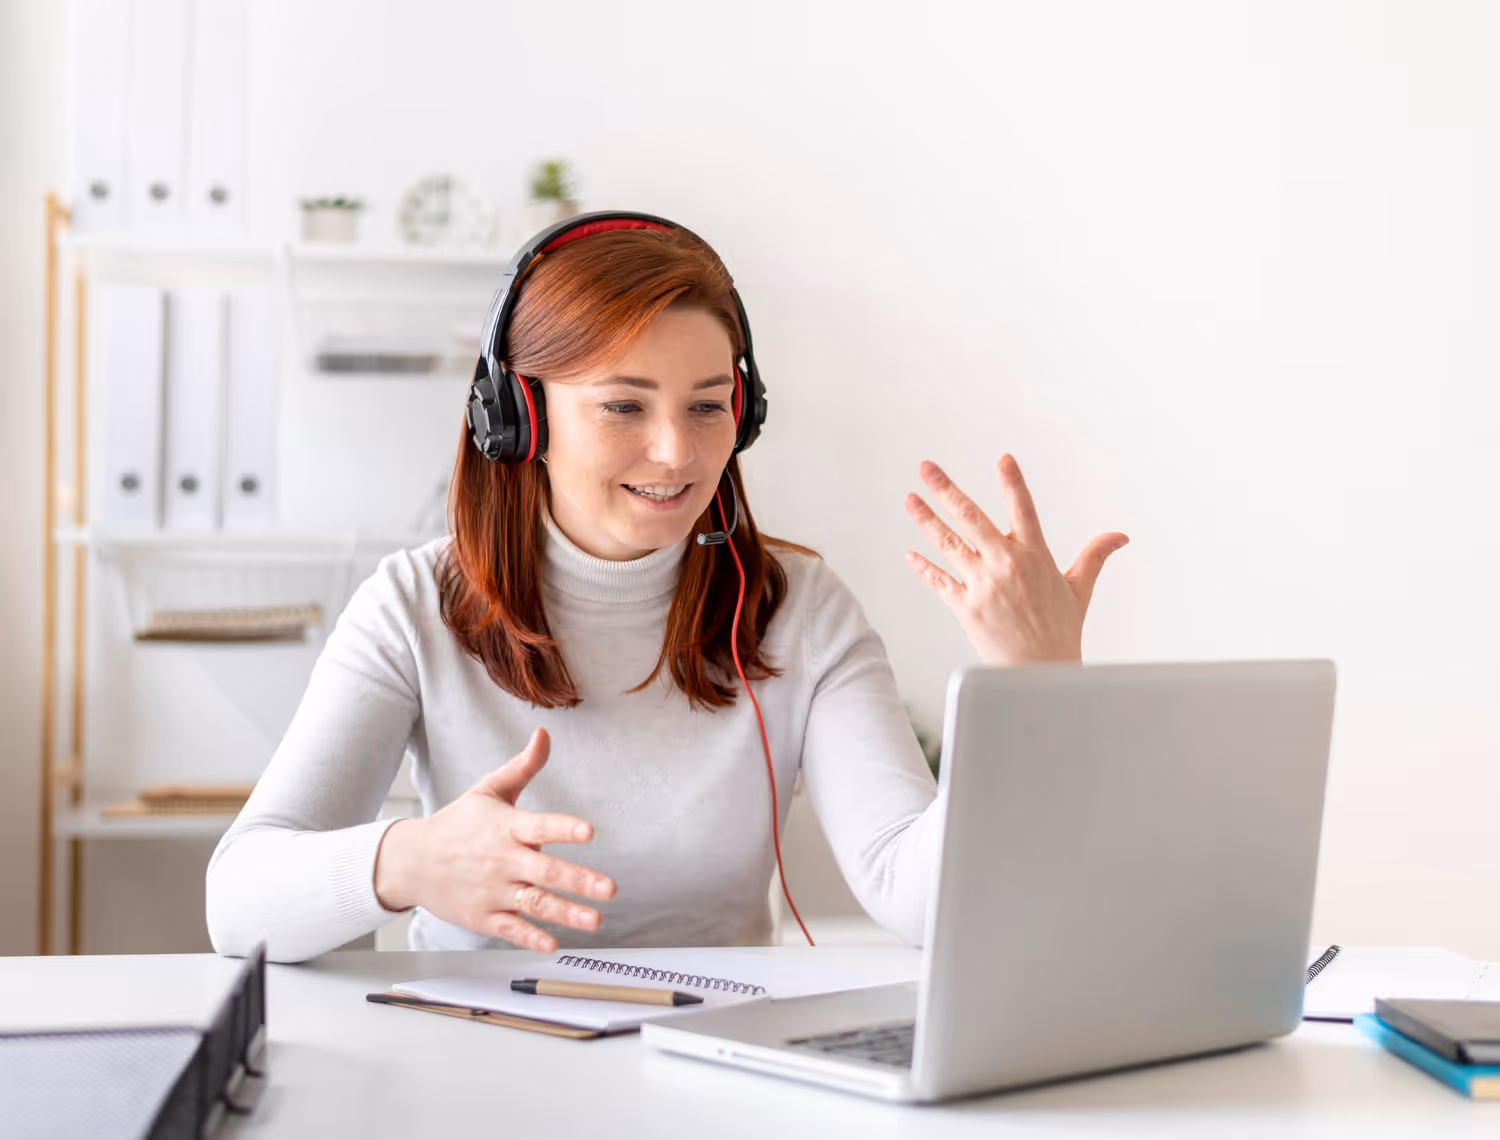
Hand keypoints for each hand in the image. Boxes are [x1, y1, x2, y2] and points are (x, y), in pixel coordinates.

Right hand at [373, 727, 615, 951]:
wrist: (412, 861)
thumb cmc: (458, 823)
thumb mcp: (488, 790)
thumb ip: (523, 766)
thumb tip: (544, 733)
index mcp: (506, 827)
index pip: (539, 826)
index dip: (564, 829)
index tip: (589, 832)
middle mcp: (501, 860)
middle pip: (544, 871)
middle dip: (580, 880)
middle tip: (610, 888)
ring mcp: (492, 891)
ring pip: (534, 903)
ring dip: (566, 913)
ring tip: (596, 920)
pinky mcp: (483, 917)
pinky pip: (511, 929)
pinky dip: (530, 938)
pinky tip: (553, 944)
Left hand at [904, 454, 1127, 664]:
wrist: (1039, 673)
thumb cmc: (1060, 632)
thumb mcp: (1079, 589)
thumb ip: (1094, 556)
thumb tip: (1119, 537)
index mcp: (1035, 556)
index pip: (1023, 509)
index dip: (1013, 482)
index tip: (1003, 458)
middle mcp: (1006, 565)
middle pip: (970, 518)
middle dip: (945, 489)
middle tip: (927, 467)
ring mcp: (983, 585)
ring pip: (948, 543)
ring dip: (926, 519)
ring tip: (910, 499)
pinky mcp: (966, 607)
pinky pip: (939, 581)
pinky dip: (923, 567)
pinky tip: (910, 554)